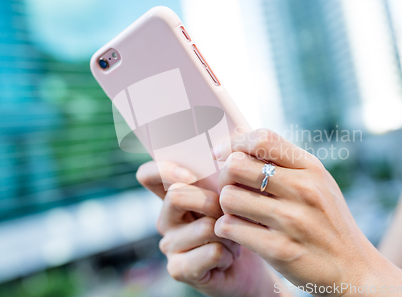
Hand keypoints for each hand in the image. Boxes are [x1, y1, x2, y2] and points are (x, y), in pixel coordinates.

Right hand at [137, 161, 290, 296]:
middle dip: (213, 201)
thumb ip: (228, 166)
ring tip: (234, 237)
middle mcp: (166, 216)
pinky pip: (211, 251)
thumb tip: (234, 133)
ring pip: (204, 226)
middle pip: (177, 195)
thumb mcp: (238, 190)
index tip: (190, 173)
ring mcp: (170, 244)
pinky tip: (229, 256)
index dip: (163, 170)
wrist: (252, 264)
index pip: (149, 174)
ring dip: (229, 231)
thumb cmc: (244, 221)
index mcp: (175, 192)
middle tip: (230, 212)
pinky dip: (228, 253)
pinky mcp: (178, 269)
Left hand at [213, 129, 401, 296]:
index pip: (262, 138)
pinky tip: (238, 232)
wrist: (355, 270)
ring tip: (237, 213)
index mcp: (311, 169)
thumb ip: (286, 164)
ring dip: (226, 206)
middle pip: (236, 165)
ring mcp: (291, 220)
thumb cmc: (327, 222)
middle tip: (232, 188)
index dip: (235, 143)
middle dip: (226, 177)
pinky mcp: (279, 249)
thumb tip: (239, 144)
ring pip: (228, 197)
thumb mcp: (318, 184)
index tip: (223, 154)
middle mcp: (303, 189)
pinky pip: (230, 227)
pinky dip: (226, 229)